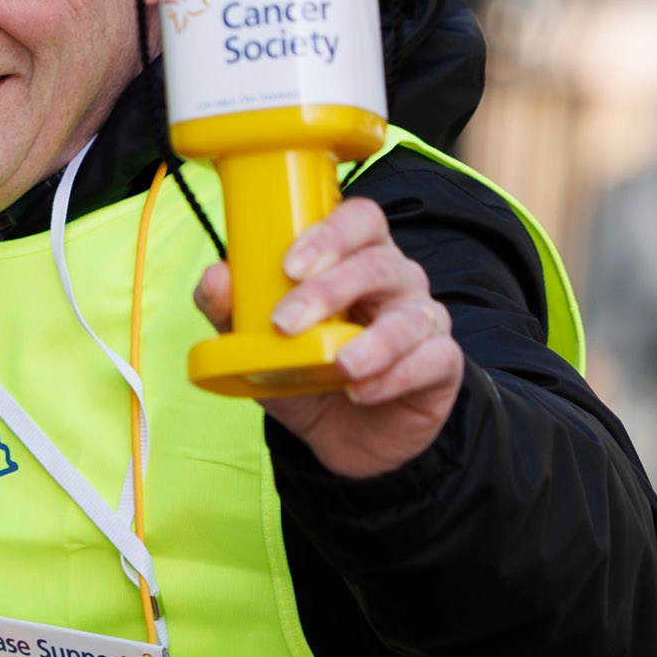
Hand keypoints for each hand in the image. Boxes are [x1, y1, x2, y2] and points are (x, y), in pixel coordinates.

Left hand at [193, 195, 460, 478]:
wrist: (342, 436)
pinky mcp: (442, 364)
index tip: (288, 266)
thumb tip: (214, 278)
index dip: (328, 235)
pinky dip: (396, 375)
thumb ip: (231, 310)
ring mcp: (423, 319)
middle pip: (378, 262)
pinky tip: (363, 390)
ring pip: (410, 315)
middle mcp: (395, 280)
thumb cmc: (304, 371)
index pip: (357, 220)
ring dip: (373, 341)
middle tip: (287, 322)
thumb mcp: (258, 345)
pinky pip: (433, 358)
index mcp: (354, 258)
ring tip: (339, 365)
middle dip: (330, 289)